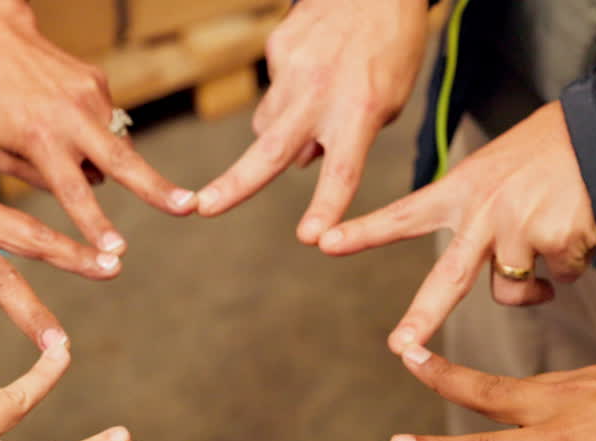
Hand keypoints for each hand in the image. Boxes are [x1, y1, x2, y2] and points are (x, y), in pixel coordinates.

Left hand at [0, 0, 196, 249]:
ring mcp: (90, 95)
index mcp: (39, 140)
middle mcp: (70, 116)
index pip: (73, 191)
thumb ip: (42, 178)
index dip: (96, 224)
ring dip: (107, 160)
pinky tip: (68, 117)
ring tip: (69, 145)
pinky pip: (108, 123)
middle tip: (188, 207)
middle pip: (122, 160)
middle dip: (157, 188)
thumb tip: (92, 185)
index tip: (118, 250)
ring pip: (117, 144)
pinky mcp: (99, 81)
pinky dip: (95, 132)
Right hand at [198, 0, 429, 242]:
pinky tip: (313, 70)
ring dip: (280, 133)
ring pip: (267, 125)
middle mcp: (321, 93)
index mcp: (360, 111)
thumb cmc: (391, 47)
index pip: (343, 170)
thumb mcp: (389, 101)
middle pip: (271, 151)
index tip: (310, 238)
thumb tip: (301, 164)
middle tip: (204, 207)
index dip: (326, 207)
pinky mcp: (276, 50)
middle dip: (235, 184)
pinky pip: (272, 92)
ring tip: (314, 106)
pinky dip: (288, 95)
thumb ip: (349, 139)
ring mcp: (293, 70)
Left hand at [319, 102, 595, 352]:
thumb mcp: (495, 170)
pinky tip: (579, 227)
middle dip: (422, 318)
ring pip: (514, 290)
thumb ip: (480, 221)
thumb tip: (507, 283)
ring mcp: (519, 229)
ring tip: (552, 238)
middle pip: (447, 280)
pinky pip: (562, 278)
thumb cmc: (545, 154)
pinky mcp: (557, 242)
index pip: (403, 215)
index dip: (364, 231)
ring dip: (535, 284)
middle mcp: (483, 213)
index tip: (323, 242)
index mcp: (460, 191)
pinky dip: (573, 263)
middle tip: (398, 347)